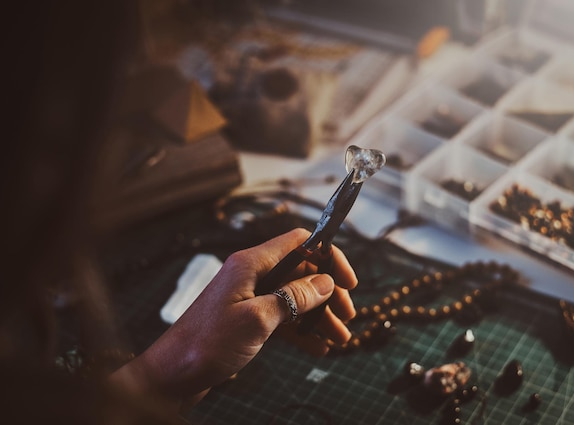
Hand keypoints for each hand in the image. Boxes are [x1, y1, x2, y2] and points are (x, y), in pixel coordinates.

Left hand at [111, 228, 357, 411]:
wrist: (172, 376)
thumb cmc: (207, 344)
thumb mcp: (257, 320)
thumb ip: (294, 298)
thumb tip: (325, 282)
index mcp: (251, 263)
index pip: (299, 243)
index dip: (328, 256)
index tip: (348, 281)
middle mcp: (252, 275)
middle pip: (301, 272)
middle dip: (327, 292)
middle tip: (348, 315)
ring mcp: (251, 298)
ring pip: (295, 297)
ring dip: (319, 315)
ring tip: (340, 338)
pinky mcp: (249, 319)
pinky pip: (284, 318)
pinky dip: (302, 331)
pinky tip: (319, 348)